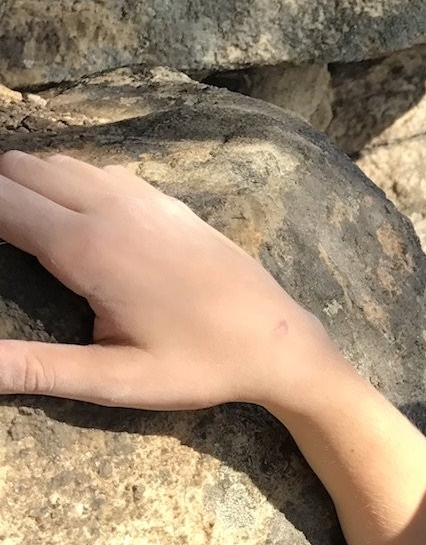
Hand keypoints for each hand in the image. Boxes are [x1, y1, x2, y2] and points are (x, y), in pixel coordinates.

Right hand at [0, 149, 336, 410]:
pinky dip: (70, 182)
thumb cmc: (199, 366)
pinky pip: (100, 171)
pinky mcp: (168, 201)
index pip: (0, 203)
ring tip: (17, 231)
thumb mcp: (115, 380)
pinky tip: (71, 220)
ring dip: (29, 185)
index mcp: (88, 248)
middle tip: (1, 243)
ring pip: (60, 164)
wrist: (280, 342)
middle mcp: (112, 208)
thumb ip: (36, 369)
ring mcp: (143, 198)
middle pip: (20, 170)